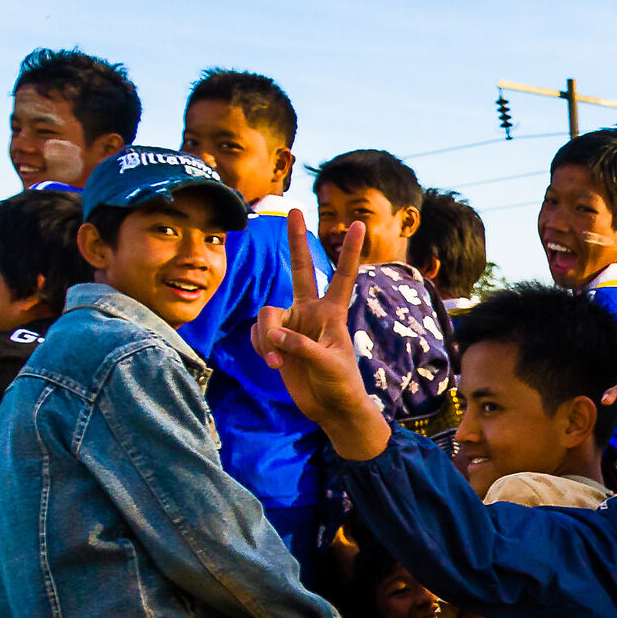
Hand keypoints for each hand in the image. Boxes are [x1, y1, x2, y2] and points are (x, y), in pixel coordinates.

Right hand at [253, 212, 390, 457]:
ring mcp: (291, 324)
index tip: (357, 224)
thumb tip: (275, 335)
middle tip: (293, 210)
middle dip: (296, 240)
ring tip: (278, 363)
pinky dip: (262, 348)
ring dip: (266, 338)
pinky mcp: (276, 341)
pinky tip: (274, 364)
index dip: (348, 251)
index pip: (342, 276)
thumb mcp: (328, 365)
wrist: (330, 408)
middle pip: (300, 268)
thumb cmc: (340, 385)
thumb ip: (302, 347)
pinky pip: (259, 334)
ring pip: (267, 314)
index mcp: (332, 313)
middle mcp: (310, 312)